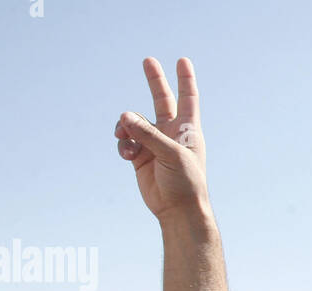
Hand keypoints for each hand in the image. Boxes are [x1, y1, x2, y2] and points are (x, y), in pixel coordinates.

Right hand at [116, 57, 209, 222]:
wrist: (177, 210)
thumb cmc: (184, 182)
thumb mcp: (170, 154)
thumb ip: (148, 134)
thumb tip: (125, 115)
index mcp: (187, 129)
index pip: (187, 98)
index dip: (185, 79)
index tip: (182, 61)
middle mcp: (170, 132)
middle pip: (161, 100)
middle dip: (154, 81)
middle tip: (148, 60)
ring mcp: (154, 143)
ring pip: (134, 122)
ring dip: (126, 126)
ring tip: (125, 137)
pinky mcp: (140, 156)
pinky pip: (126, 140)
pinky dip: (123, 143)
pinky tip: (127, 154)